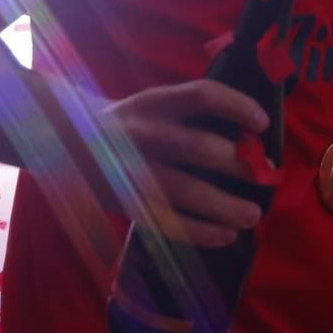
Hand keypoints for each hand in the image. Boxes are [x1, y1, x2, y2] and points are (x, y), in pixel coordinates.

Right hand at [100, 80, 271, 246]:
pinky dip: (199, 232)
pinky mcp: (124, 203)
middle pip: (199, 148)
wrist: (65, 143)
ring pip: (185, 191)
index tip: (264, 123)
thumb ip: (190, 115)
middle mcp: (142, 133)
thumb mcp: (153, 105)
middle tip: (267, 177)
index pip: (202, 95)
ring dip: (225, 206)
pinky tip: (225, 236)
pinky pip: (166, 221)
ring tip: (253, 216)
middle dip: (240, 165)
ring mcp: (131, 170)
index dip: (237, 106)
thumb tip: (252, 138)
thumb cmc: (130, 124)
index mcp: (154, 102)